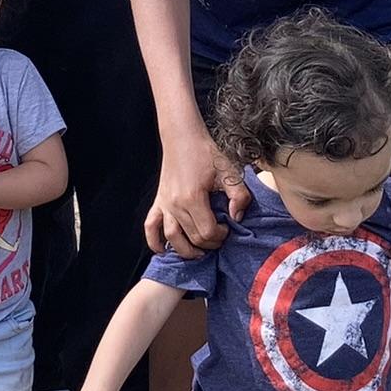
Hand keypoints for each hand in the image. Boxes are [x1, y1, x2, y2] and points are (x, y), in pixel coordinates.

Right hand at [145, 122, 244, 259]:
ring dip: (185, 250)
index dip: (221, 236)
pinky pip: (150, 226)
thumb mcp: (229, 171)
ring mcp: (165, 204)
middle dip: (209, 243)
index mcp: (193, 198)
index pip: (207, 232)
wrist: (182, 137)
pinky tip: (162, 250)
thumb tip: (237, 217)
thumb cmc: (206, 153)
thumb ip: (239, 195)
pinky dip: (154, 241)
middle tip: (220, 236)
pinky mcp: (158, 201)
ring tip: (199, 253)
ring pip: (172, 238)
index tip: (228, 227)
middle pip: (192, 238)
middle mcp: (175, 204)